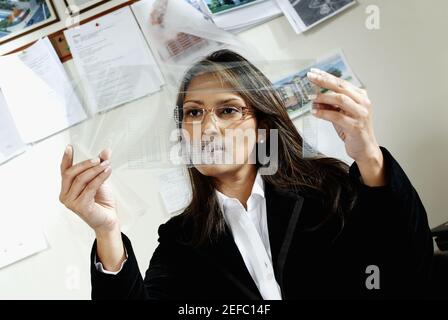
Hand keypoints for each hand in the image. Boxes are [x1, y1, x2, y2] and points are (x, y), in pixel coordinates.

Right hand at [59, 145, 118, 234]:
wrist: (109, 218)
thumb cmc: (102, 201)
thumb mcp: (100, 179)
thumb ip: (100, 165)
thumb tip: (106, 151)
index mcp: (67, 188)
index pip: (64, 171)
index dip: (66, 159)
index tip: (69, 147)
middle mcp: (65, 195)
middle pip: (71, 173)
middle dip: (85, 164)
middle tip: (98, 159)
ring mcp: (71, 202)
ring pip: (81, 179)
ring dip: (95, 170)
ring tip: (106, 164)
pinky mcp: (80, 206)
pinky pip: (90, 187)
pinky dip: (99, 178)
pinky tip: (107, 172)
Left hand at [307, 68, 384, 185]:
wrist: (364, 149)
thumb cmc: (352, 130)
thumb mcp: (339, 114)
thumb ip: (329, 105)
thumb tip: (314, 98)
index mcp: (360, 96)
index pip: (341, 82)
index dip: (326, 76)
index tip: (313, 73)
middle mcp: (363, 102)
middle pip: (341, 87)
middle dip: (324, 81)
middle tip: (310, 77)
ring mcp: (361, 114)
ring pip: (341, 99)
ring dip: (323, 97)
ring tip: (311, 98)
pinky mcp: (356, 126)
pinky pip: (337, 117)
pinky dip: (324, 113)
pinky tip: (314, 113)